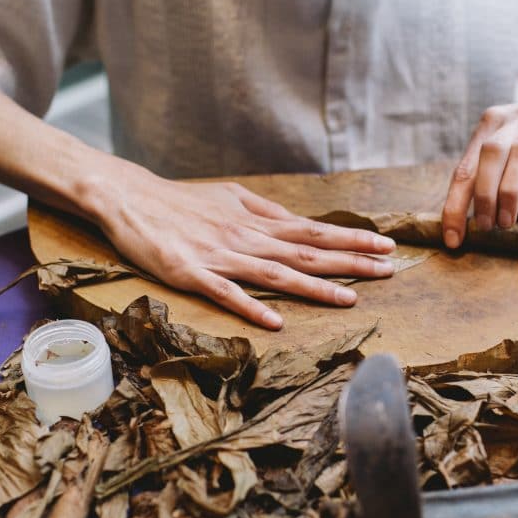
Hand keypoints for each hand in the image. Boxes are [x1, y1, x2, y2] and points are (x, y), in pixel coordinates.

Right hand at [84, 165, 395, 328]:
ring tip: (350, 299)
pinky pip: (226, 293)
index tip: (385, 246)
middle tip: (387, 271)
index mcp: (255, 220)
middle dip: (350, 262)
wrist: (129, 199)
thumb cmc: (180, 201)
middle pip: (306, 251)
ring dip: (314, 287)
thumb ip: (265, 210)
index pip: (313, 231)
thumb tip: (298, 221)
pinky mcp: (191, 273)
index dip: (350, 240)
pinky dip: (251, 306)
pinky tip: (276, 321)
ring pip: (276, 273)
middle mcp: (245, 236)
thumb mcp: (229, 196)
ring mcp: (220, 256)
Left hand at [441, 87, 517, 247]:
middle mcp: (514, 124)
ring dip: (508, 197)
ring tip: (504, 224)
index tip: (451, 238)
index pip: (464, 169)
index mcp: (490, 124)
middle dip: (482, 199)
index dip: (454, 206)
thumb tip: (458, 214)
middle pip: (488, 159)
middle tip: (483, 227)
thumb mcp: (501, 137)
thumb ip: (480, 167)